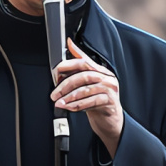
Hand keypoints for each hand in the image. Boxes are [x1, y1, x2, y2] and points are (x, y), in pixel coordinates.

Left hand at [53, 41, 123, 157]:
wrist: (110, 121)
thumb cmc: (97, 102)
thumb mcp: (87, 84)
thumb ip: (79, 68)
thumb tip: (69, 45)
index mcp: (101, 70)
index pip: (83, 62)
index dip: (68, 65)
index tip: (56, 72)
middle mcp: (107, 77)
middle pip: (83, 75)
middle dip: (65, 85)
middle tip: (54, 94)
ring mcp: (110, 89)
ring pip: (86, 89)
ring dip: (70, 97)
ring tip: (59, 103)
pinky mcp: (110, 101)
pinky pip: (91, 101)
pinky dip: (78, 105)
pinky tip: (69, 108)